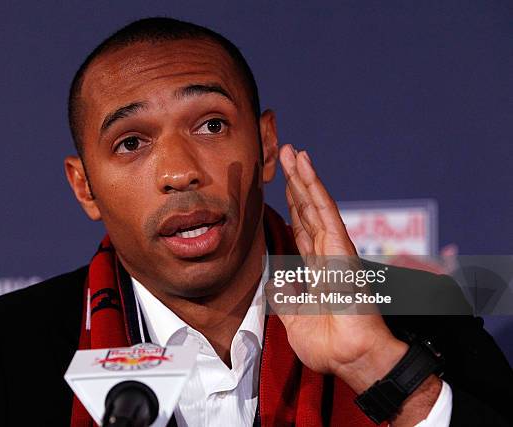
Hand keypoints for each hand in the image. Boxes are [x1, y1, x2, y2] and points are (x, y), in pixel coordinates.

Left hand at [277, 144, 407, 391]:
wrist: (350, 359)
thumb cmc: (328, 345)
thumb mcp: (294, 320)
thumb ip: (285, 298)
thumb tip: (276, 281)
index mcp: (316, 269)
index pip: (302, 228)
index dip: (293, 204)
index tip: (284, 183)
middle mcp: (327, 254)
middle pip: (308, 210)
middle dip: (297, 182)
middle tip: (287, 154)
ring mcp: (335, 250)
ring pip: (317, 205)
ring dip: (305, 177)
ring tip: (295, 152)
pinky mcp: (342, 251)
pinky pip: (327, 215)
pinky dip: (317, 191)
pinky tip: (308, 171)